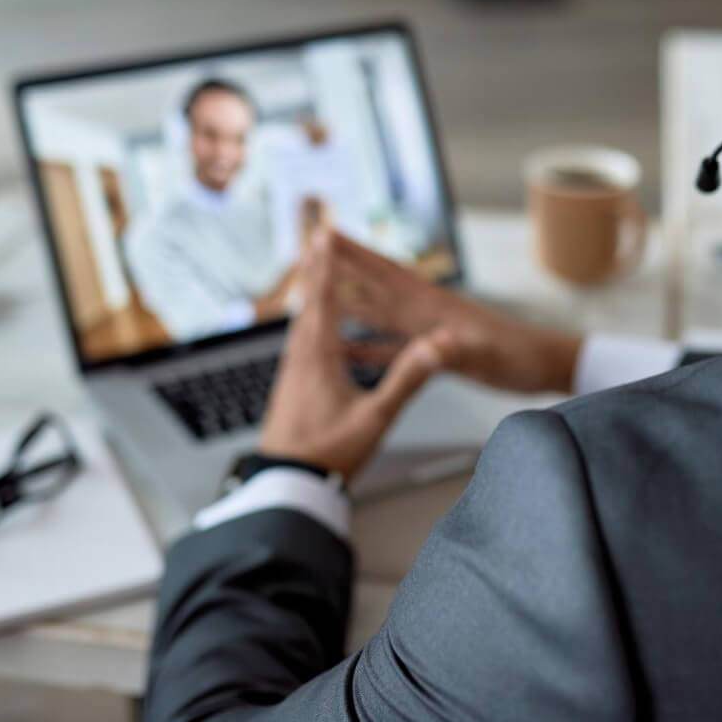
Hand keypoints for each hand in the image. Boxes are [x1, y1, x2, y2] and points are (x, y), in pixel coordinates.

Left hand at [258, 233, 451, 477]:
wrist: (287, 486)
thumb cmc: (330, 454)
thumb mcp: (376, 418)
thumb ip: (406, 380)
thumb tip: (434, 347)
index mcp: (318, 358)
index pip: (324, 299)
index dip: (326, 265)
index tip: (325, 235)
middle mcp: (298, 359)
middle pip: (306, 304)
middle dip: (313, 271)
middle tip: (314, 242)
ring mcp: (289, 375)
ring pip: (297, 325)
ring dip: (307, 297)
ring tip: (311, 279)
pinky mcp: (288, 391)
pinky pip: (297, 346)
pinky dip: (304, 327)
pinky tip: (308, 337)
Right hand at [326, 232, 581, 394]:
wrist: (545, 366)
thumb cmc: (520, 358)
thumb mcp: (486, 357)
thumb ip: (455, 352)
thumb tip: (430, 348)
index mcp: (433, 307)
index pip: (385, 274)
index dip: (355, 255)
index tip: (326, 234)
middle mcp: (425, 313)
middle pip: (375, 284)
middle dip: (344, 266)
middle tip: (310, 247)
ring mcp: (428, 331)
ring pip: (378, 313)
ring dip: (349, 302)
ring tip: (315, 293)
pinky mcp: (433, 351)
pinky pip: (389, 347)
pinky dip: (364, 347)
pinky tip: (344, 350)